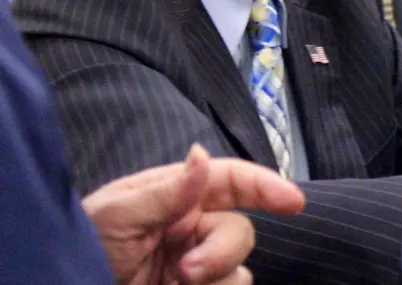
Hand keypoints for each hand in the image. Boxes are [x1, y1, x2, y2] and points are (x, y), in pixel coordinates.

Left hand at [82, 144, 304, 284]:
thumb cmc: (81, 245)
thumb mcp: (117, 213)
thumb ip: (167, 190)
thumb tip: (202, 155)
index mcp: (177, 196)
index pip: (232, 180)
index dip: (266, 185)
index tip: (293, 202)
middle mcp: (191, 228)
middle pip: (239, 229)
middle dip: (222, 250)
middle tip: (188, 270)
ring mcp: (194, 264)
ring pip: (238, 266)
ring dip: (216, 275)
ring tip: (178, 284)